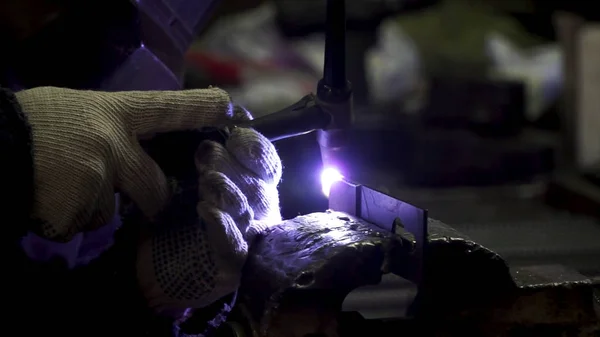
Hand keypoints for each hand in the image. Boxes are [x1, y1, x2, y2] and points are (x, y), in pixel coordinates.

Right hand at [16, 86, 233, 241]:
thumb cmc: (29, 121)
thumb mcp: (74, 109)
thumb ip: (107, 127)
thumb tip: (131, 145)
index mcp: (114, 113)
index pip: (167, 109)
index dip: (200, 110)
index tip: (230, 111)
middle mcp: (115, 146)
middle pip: (156, 188)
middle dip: (151, 200)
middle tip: (138, 198)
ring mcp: (98, 180)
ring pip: (109, 211)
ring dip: (90, 206)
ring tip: (58, 186)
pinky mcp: (76, 210)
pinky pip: (81, 225)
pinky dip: (67, 219)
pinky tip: (46, 201)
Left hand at [136, 106, 282, 314]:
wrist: (151, 266)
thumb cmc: (176, 215)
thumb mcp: (189, 178)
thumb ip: (205, 157)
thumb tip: (208, 132)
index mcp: (254, 186)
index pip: (268, 165)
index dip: (256, 149)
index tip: (235, 136)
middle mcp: (258, 212)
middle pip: (258, 187)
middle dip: (234, 168)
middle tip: (207, 154)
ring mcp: (248, 241)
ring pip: (248, 213)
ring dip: (228, 192)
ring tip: (208, 180)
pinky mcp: (231, 267)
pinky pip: (234, 246)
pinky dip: (222, 228)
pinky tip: (206, 211)